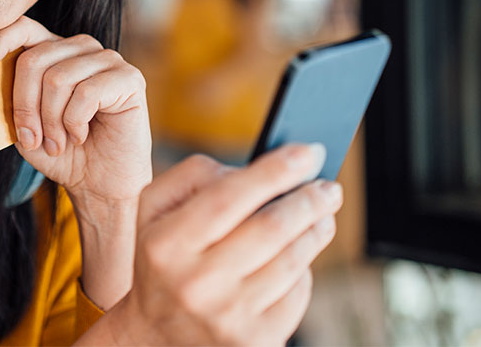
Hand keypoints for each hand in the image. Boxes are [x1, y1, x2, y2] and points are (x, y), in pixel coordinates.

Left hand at [0, 18, 152, 203]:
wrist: (97, 183)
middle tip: (31, 138)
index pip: (23, 28)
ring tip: (58, 142)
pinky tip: (81, 135)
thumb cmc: (60, 151)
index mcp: (54, 51)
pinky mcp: (129, 78)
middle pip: (34, 60)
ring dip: (51, 120)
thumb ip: (6, 98)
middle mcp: (81, 48)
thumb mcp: (23, 124)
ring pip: (58, 78)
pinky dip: (74, 122)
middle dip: (24, 106)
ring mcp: (107, 59)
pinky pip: (86, 93)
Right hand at [84, 145, 342, 345]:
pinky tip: (297, 258)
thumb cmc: (163, 262)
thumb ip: (192, 177)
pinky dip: (303, 269)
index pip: (229, 197)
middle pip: (272, 228)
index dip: (275, 171)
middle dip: (310, 200)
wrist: (155, 336)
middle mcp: (195, 283)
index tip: (309, 152)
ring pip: (293, 261)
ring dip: (316, 230)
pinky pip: (297, 293)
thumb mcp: (152, 214)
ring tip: (322, 214)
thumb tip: (254, 170)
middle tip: (328, 187)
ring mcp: (228, 317)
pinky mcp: (256, 341)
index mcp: (165, 245)